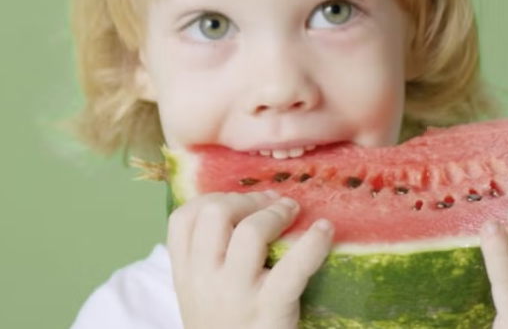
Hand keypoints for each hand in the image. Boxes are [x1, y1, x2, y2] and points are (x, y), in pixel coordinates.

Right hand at [167, 191, 333, 328]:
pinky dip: (314, 243)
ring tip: (292, 212)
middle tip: (270, 203)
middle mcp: (204, 281)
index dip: (212, 198)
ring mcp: (236, 294)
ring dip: (275, 213)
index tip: (238, 202)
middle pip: (214, 213)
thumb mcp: (201, 297)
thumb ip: (209, 260)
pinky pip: (294, 266)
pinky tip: (325, 230)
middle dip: (246, 199)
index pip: (183, 219)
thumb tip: (245, 209)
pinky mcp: (270, 309)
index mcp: (185, 276)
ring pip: (250, 232)